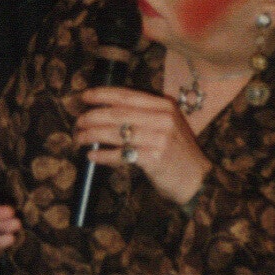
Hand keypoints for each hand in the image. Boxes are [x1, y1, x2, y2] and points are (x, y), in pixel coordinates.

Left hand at [73, 86, 210, 205]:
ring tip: (80, 139)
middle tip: (78, 122)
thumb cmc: (176, 152)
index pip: (127, 95)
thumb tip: (104, 110)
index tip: (84, 96)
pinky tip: (92, 155)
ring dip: (93, 135)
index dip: (102, 94)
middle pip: (118, 113)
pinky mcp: (154, 159)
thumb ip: (142, 114)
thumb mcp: (166, 125)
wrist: (197, 180)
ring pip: (116, 133)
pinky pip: (121, 154)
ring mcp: (159, 138)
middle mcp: (163, 119)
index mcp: (164, 106)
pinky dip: (103, 155)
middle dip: (92, 117)